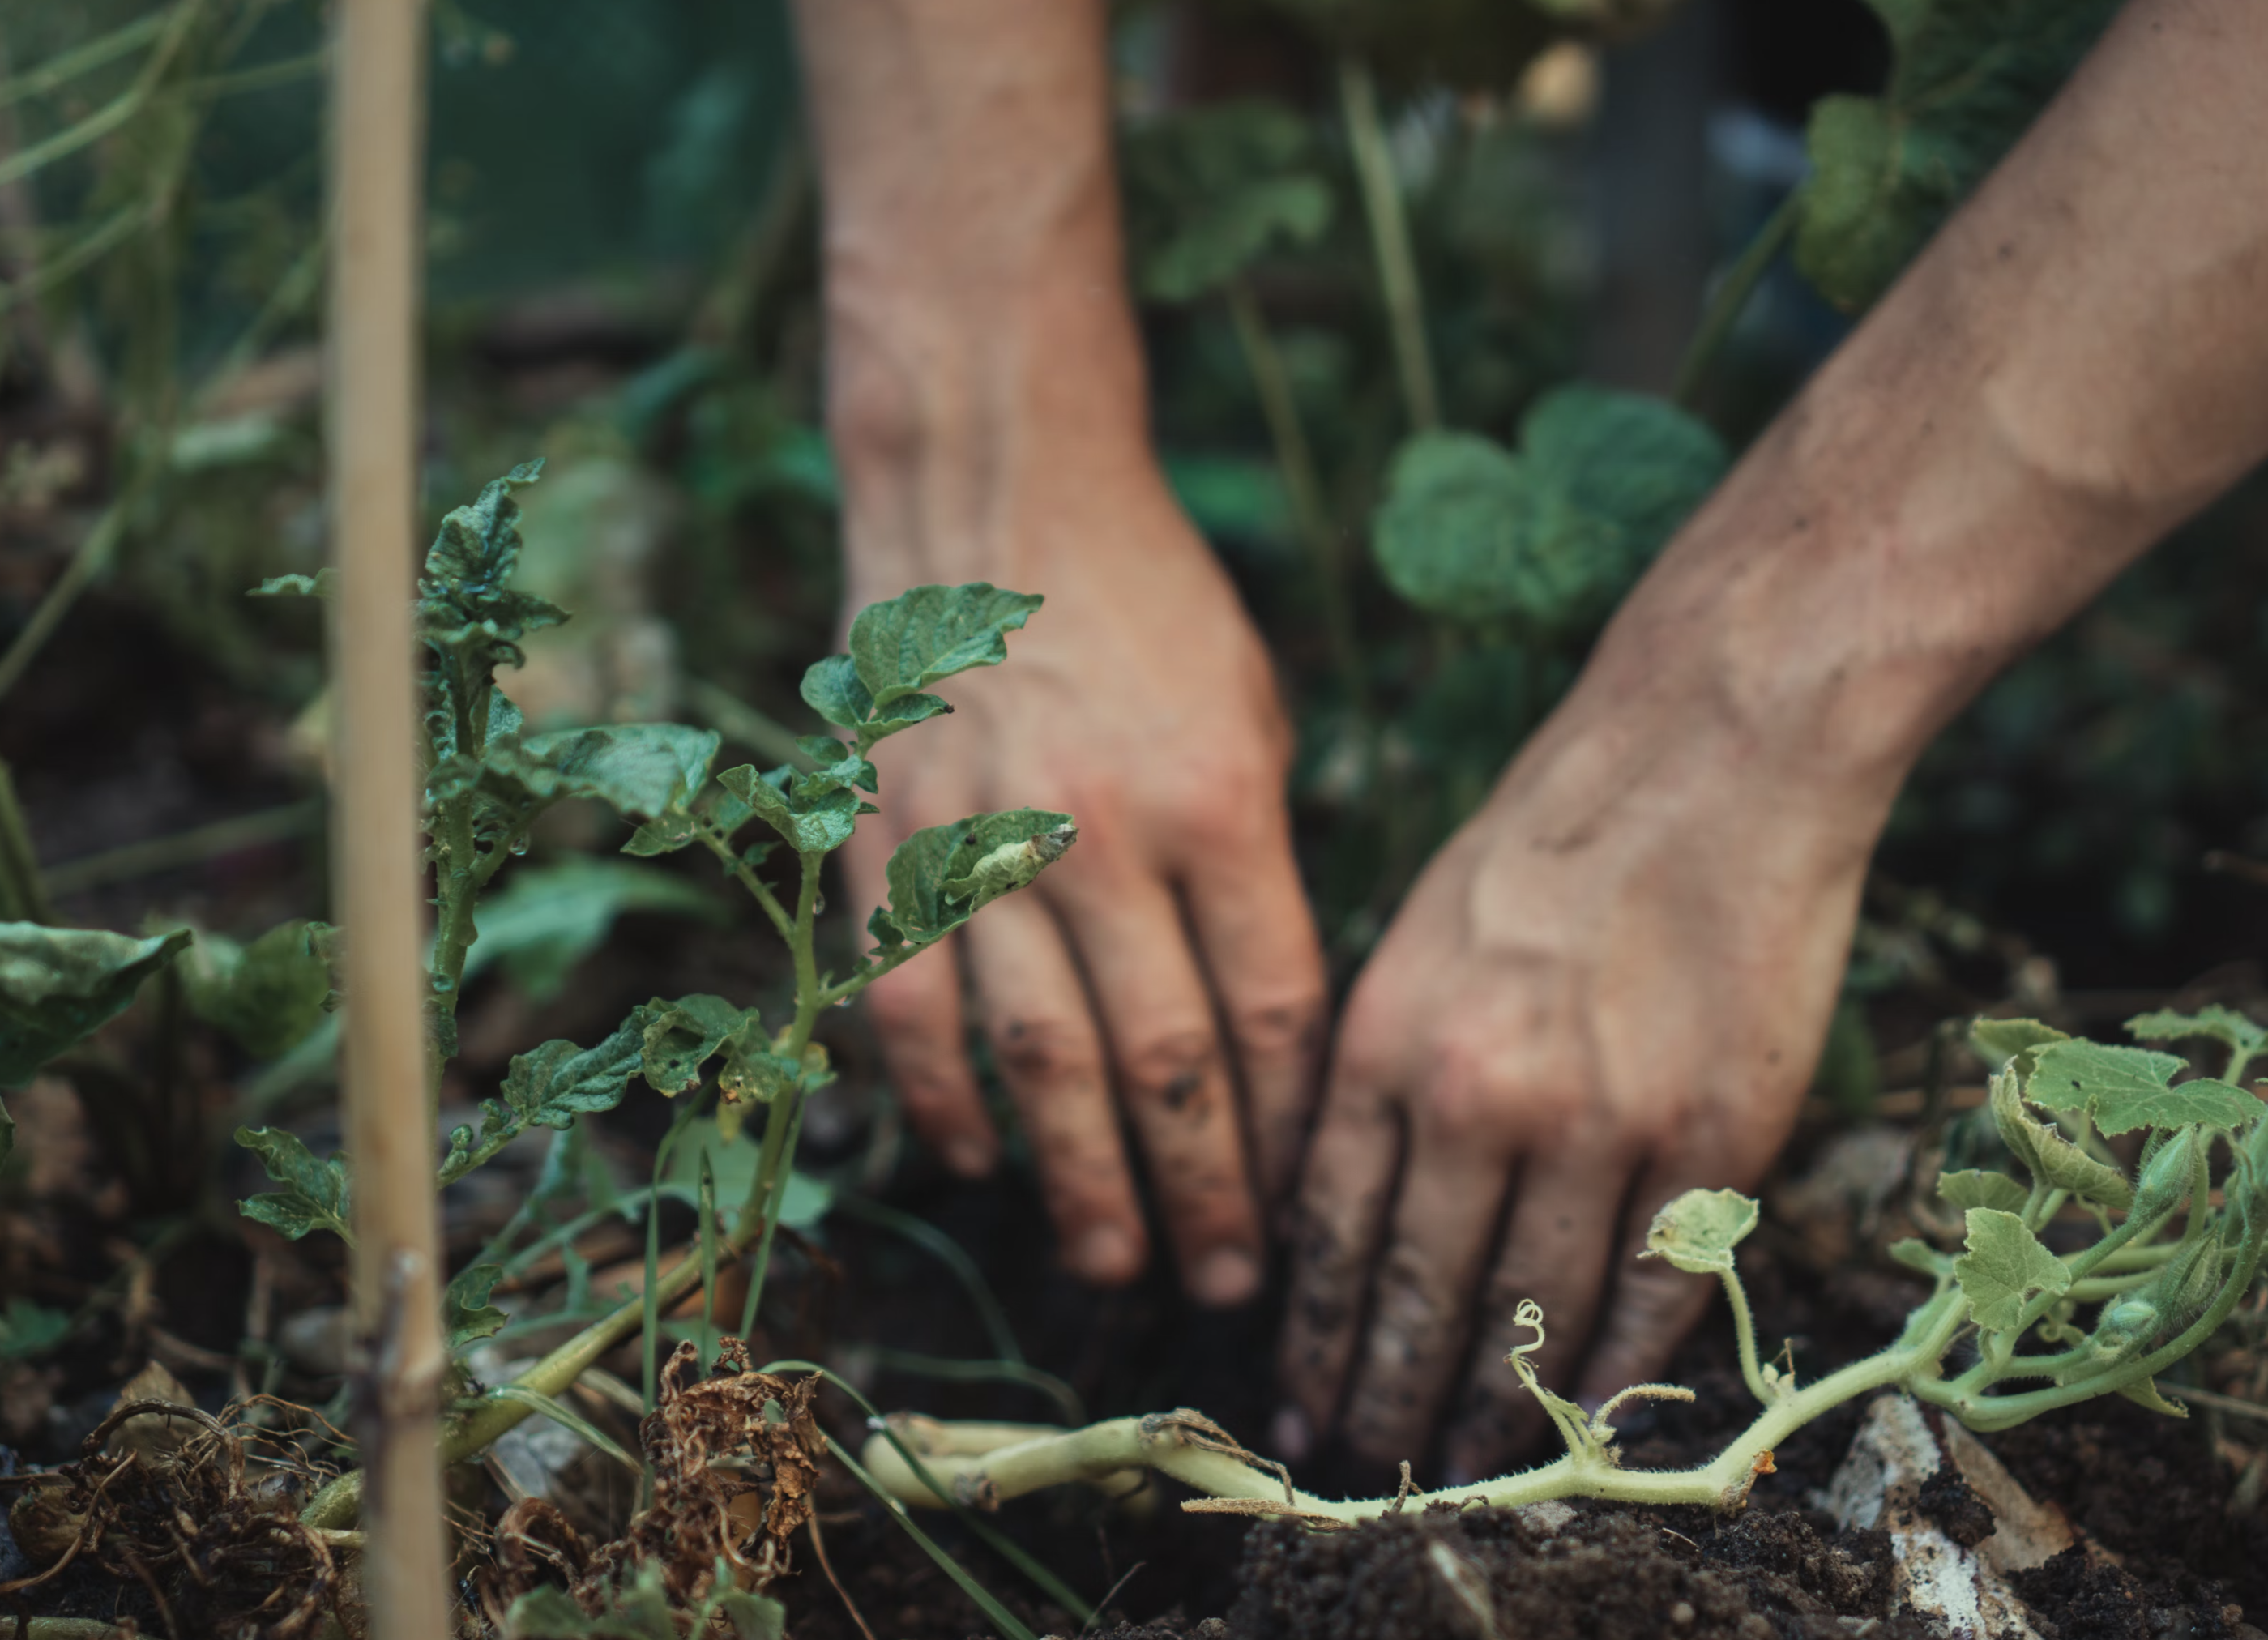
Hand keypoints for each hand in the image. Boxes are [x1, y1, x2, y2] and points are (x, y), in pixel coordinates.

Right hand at [838, 471, 1325, 1305]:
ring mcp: (983, 843)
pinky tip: (979, 1163)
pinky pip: (912, 1005)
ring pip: (1037, 1060)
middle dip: (1203, 1193)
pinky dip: (944, 1098)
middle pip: (1164, 1062)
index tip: (1307, 1205)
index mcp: (1220, 802)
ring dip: (1078, 1181)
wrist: (994, 497)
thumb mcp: (1253, 715)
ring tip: (1115, 1262)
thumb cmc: (1152, 609)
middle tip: (1225, 1288)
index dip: (1290, 1127)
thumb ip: (1262, 866)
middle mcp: (1103, 835)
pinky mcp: (890, 844)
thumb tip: (1270, 1028)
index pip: (1270, 1010)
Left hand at [1274, 571, 1891, 1481]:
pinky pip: (1653, 1293)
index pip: (1330, 1234)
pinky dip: (1616, 1370)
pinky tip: (1588, 1416)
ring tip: (1468, 1462)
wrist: (1713, 750)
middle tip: (1369, 1462)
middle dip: (1386, 1396)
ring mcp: (1602, 1122)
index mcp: (1386, 1038)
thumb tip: (1339, 1208)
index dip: (1315, 1338)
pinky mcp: (1713, 1136)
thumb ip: (1378, 1071)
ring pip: (1533, 1315)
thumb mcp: (1415, 934)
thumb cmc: (1554, 833)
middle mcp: (1478, 1094)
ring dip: (1496, 1408)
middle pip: (1418, 1294)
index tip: (1299, 1403)